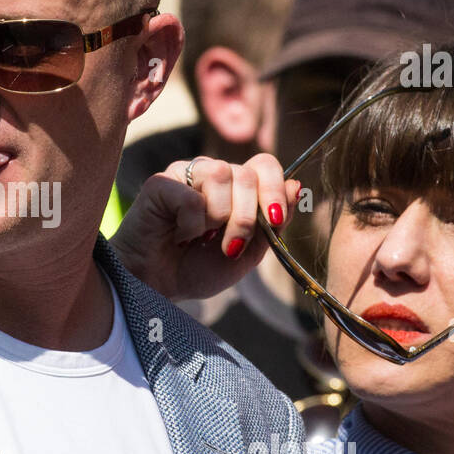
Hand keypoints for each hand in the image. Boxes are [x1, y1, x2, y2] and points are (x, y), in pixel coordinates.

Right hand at [110, 154, 299, 301]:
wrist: (157, 288)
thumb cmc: (197, 269)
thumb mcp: (248, 252)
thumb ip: (273, 222)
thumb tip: (296, 185)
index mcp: (236, 186)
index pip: (266, 165)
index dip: (275, 190)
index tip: (273, 221)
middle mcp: (212, 174)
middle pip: (248, 173)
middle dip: (246, 217)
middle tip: (230, 246)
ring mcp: (186, 174)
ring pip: (223, 175)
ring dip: (218, 218)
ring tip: (199, 237)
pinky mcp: (161, 183)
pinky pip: (192, 195)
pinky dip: (190, 224)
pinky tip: (178, 233)